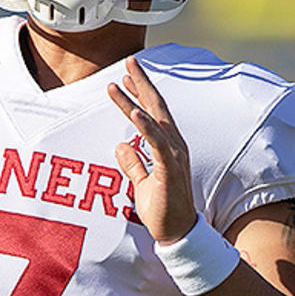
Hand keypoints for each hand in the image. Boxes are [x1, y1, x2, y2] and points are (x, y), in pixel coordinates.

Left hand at [109, 56, 197, 243]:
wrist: (177, 234)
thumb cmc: (162, 209)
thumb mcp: (141, 183)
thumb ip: (133, 164)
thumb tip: (120, 145)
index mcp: (167, 146)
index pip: (153, 112)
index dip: (140, 93)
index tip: (125, 77)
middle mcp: (173, 145)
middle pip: (156, 106)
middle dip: (141, 82)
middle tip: (128, 61)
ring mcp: (173, 155)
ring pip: (153, 120)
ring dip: (135, 100)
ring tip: (117, 82)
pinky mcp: (169, 169)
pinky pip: (156, 144)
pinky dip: (145, 127)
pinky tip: (135, 113)